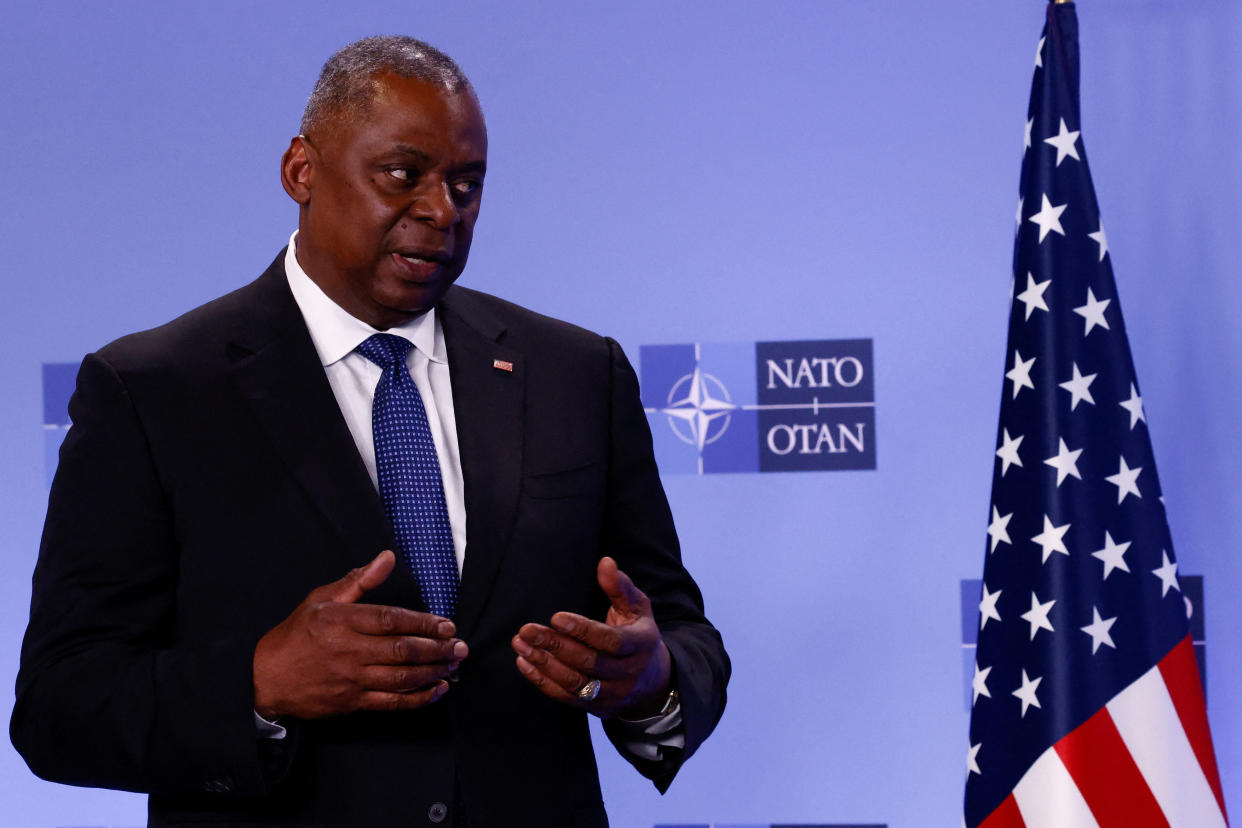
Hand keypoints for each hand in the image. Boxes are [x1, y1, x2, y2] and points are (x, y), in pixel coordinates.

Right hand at [252, 550, 466, 718]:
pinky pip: (391, 702)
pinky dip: (417, 698)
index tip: (446, 625)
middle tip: (460, 647)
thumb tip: (387, 557)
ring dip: (433, 672)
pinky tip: (436, 690)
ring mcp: (352, 679)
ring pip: (401, 678)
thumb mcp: (322, 599)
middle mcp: (350, 651)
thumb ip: (359, 580)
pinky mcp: (352, 702)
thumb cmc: (297, 634)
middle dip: (437, 649)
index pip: (392, 620)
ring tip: (453, 665)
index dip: (424, 623)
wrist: (266, 677)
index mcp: (343, 621)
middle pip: (402, 650)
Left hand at [511, 557, 671, 717]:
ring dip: (544, 664)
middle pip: (588, 663)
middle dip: (555, 646)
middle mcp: (628, 673)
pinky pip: (566, 697)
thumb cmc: (637, 634)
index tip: (556, 618)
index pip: (611, 641)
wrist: (652, 682)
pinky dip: (542, 681)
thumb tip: (605, 562)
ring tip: (520, 644)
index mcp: (640, 645)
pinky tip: (524, 662)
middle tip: (526, 630)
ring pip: (575, 683)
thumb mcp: (637, 608)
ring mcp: (612, 694)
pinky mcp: (596, 708)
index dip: (583, 630)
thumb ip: (620, 586)